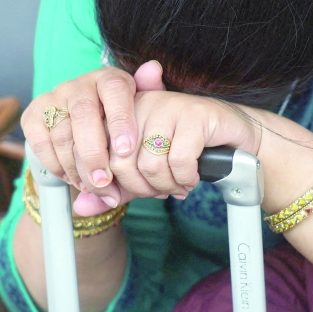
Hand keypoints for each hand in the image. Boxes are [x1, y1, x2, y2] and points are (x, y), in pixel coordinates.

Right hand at [22, 61, 165, 215]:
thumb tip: (153, 69)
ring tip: (93, 187)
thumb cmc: (123, 123)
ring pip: (61, 133)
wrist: (90, 129)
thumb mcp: (142, 111)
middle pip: (83, 114)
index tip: (125, 151)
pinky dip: (55, 165)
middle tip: (104, 181)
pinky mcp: (34, 114)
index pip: (114, 89)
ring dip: (76, 167)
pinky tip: (73, 179)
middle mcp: (80, 84)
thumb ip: (150, 93)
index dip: (120, 119)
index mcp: (109, 79)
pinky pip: (40, 142)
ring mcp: (55, 97)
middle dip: (93, 153)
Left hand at [106, 91, 260, 200]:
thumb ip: (114, 189)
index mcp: (121, 113)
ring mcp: (169, 106)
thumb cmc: (183, 153)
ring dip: (167, 186)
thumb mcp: (142, 173)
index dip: (111, 184)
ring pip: (151, 164)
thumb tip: (81, 208)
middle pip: (122, 163)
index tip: (130, 193)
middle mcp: (141, 104)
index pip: (97, 155)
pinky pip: (180, 161)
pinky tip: (193, 177)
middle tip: (160, 192)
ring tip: (178, 185)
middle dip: (142, 189)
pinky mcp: (195, 114)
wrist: (232, 138)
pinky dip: (186, 179)